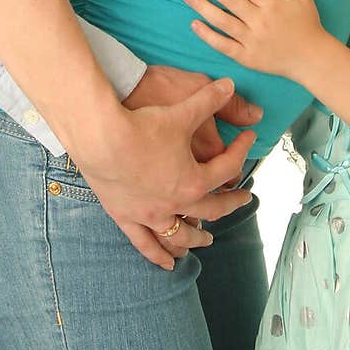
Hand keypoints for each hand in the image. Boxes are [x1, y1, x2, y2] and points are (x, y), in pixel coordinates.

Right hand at [75, 77, 257, 270]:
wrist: (101, 138)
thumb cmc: (142, 125)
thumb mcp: (182, 109)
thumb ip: (210, 98)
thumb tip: (231, 84)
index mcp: (195, 180)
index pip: (228, 169)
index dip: (242, 151)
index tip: (249, 138)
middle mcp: (176, 204)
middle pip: (211, 209)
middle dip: (230, 204)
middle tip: (243, 199)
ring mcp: (150, 214)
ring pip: (179, 235)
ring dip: (196, 238)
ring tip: (206, 240)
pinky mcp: (126, 216)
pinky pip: (145, 243)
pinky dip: (158, 255)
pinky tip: (166, 265)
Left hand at [183, 0, 326, 80]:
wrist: (312, 59)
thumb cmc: (307, 23)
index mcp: (272, 3)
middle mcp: (259, 21)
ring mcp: (252, 40)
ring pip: (222, 20)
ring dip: (202, 6)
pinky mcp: (247, 58)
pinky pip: (223, 45)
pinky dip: (208, 35)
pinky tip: (194, 24)